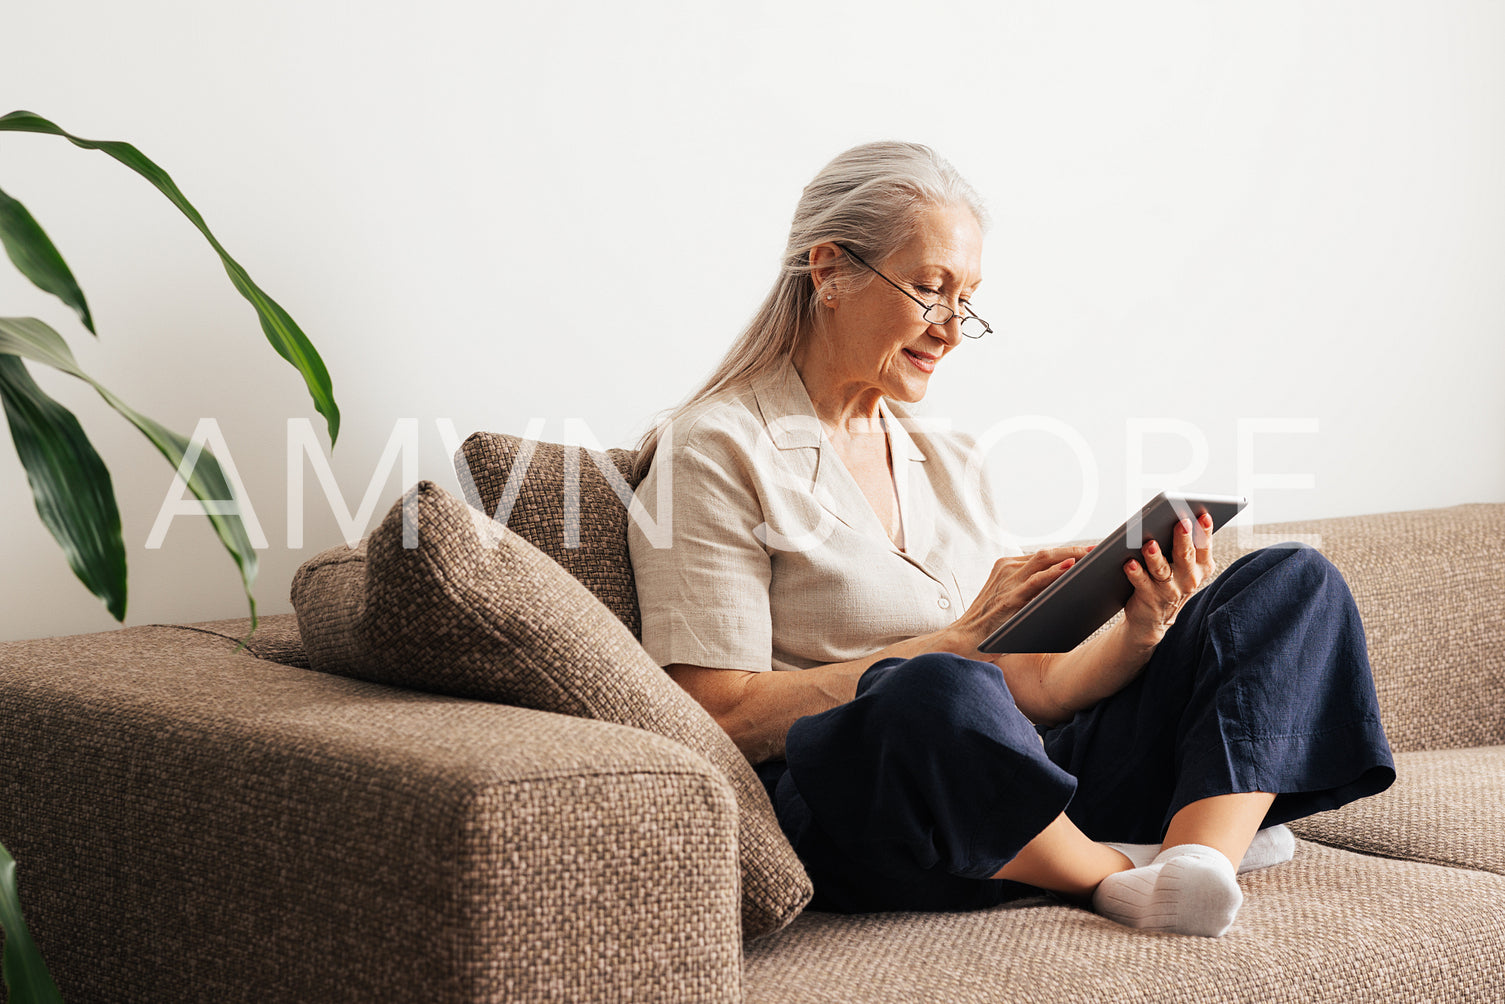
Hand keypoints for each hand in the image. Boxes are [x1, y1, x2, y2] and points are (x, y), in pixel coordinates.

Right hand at [954, 545, 1092, 656]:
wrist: (964, 641)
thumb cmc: (990, 626)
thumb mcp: (1009, 601)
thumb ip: (1030, 592)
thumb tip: (1064, 590)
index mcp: (1006, 567)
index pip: (1042, 555)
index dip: (1067, 552)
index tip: (1090, 553)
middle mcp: (1007, 569)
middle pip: (1046, 553)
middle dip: (1075, 551)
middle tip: (1099, 552)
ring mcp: (1007, 582)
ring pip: (1043, 560)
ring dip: (1071, 556)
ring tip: (1092, 558)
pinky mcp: (1010, 598)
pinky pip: (1036, 581)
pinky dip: (1054, 573)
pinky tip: (1071, 568)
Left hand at [1122, 513, 1216, 647]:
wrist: (1153, 617)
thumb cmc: (1169, 581)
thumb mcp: (1183, 565)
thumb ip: (1184, 544)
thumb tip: (1178, 518)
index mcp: (1201, 566)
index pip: (1204, 545)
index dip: (1205, 531)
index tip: (1203, 516)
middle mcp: (1188, 578)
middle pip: (1185, 555)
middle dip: (1183, 538)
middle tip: (1181, 522)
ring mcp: (1169, 590)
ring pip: (1162, 570)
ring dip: (1156, 556)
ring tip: (1150, 544)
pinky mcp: (1149, 597)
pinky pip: (1141, 583)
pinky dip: (1135, 573)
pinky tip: (1129, 563)